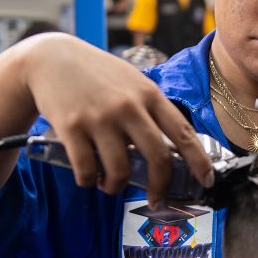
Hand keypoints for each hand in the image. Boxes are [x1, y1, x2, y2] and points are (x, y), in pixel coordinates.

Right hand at [20, 34, 213, 202]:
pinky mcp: (71, 127)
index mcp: (149, 94)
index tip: (205, 181)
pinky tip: (89, 177)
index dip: (199, 161)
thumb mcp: (133, 83)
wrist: (51, 58)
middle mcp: (128, 106)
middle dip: (160, 186)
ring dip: (116, 186)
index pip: (183, 133)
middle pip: (158, 157)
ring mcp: (100, 117)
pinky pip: (87, 170)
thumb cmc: (98, 75)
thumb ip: (151, 111)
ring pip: (121, 170)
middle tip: (155, 199)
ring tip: (110, 184)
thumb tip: (174, 151)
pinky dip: (89, 181)